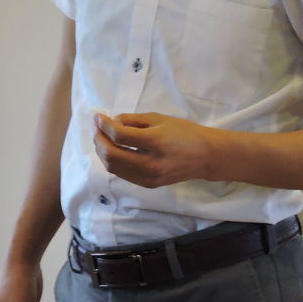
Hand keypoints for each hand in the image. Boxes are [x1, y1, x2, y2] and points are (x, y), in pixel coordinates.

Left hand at [92, 112, 216, 187]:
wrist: (206, 157)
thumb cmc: (185, 132)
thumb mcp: (160, 119)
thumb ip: (134, 120)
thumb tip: (112, 121)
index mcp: (155, 142)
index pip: (119, 135)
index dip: (104, 125)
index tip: (97, 117)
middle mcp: (150, 163)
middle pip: (111, 154)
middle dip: (99, 139)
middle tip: (96, 128)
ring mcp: (149, 177)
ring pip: (113, 167)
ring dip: (102, 152)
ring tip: (101, 138)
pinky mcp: (148, 184)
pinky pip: (123, 174)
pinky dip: (113, 162)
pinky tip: (113, 150)